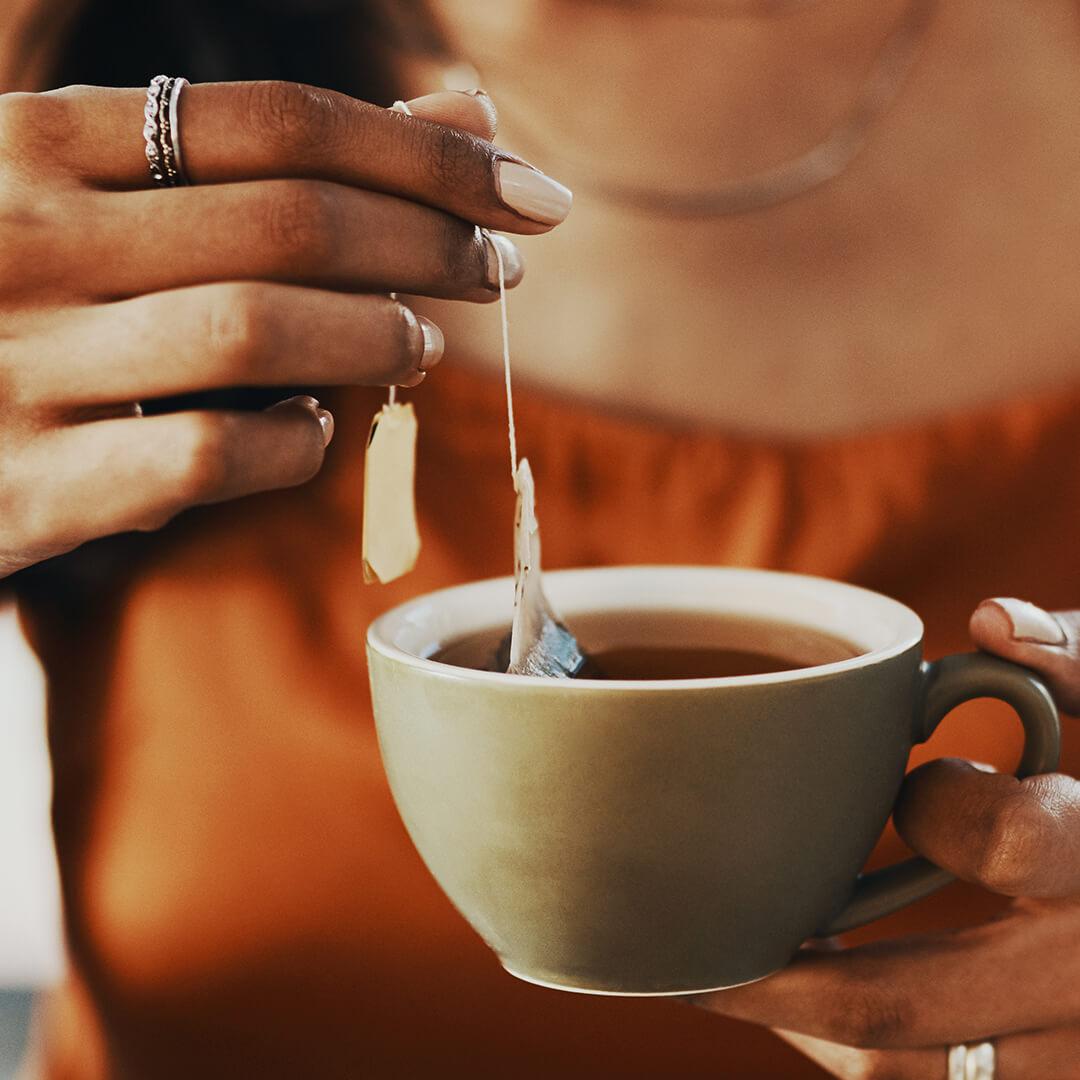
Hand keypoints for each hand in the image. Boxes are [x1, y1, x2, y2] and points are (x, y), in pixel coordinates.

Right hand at [0, 81, 569, 575]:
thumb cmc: (12, 296)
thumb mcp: (100, 196)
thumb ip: (264, 151)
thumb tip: (463, 108)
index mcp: (38, 141)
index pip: (282, 124)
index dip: (428, 154)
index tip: (529, 192)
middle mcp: (22, 236)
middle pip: (290, 223)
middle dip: (431, 244)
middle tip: (500, 270)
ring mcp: (18, 365)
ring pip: (256, 333)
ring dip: (376, 339)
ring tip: (422, 345)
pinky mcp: (31, 485)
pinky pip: (209, 458)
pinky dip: (293, 445)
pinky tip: (318, 431)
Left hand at [696, 599, 1079, 1078]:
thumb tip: (991, 619)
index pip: (979, 838)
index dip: (923, 801)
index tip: (900, 781)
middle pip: (903, 1011)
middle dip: (779, 981)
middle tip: (689, 945)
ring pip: (921, 1079)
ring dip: (822, 1035)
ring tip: (747, 980)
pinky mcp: (1071, 1073)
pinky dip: (887, 1063)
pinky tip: (841, 1018)